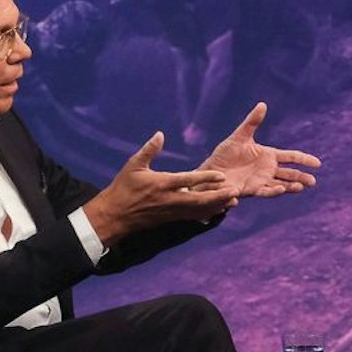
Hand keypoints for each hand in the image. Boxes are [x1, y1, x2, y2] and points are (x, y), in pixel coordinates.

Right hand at [82, 132, 235, 242]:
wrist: (116, 215)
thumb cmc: (124, 188)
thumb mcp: (133, 165)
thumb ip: (149, 150)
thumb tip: (160, 134)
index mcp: (162, 184)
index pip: (188, 180)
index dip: (206, 177)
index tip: (222, 175)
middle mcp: (170, 199)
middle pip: (199, 199)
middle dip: (218, 196)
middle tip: (235, 191)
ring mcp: (172, 211)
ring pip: (199, 210)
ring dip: (217, 205)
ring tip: (234, 200)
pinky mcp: (172, 218)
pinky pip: (194, 216)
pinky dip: (208, 213)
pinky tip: (220, 209)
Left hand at [198, 102, 320, 197]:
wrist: (211, 171)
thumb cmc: (225, 154)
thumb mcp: (239, 136)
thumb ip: (252, 122)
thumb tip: (263, 104)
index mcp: (268, 155)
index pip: (290, 157)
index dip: (304, 159)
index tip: (318, 163)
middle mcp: (267, 169)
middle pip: (289, 173)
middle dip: (301, 177)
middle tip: (313, 181)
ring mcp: (261, 180)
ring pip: (281, 184)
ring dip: (292, 186)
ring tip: (302, 187)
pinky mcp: (252, 189)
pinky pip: (266, 191)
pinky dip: (275, 191)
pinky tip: (283, 189)